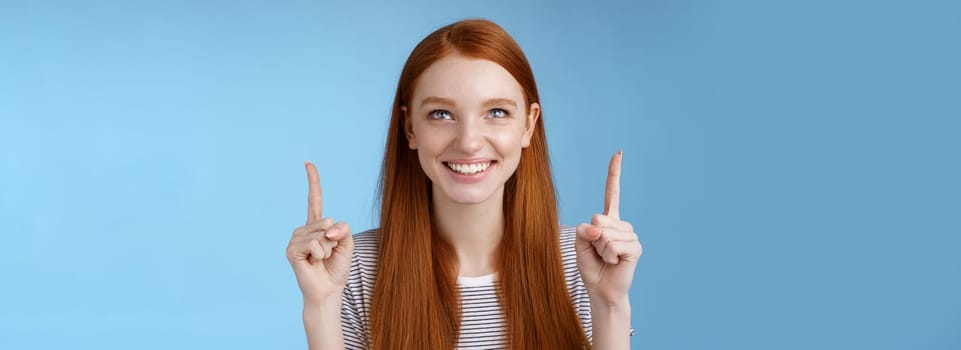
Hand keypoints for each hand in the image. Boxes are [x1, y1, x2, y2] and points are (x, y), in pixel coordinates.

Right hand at [286, 161, 354, 302]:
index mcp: (317, 225)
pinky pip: (314, 244)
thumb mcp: (347, 243)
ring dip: (328, 249)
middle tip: (328, 254)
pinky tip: (314, 263)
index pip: (314, 199)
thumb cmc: (336, 267)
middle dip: (335, 239)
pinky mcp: (292, 250)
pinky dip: (320, 254)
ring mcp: (295, 239)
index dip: (313, 181)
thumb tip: (327, 226)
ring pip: (321, 233)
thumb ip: (343, 229)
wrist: (329, 289)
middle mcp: (304, 229)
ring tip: (321, 259)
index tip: (308, 163)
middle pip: (327, 221)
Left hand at [575, 151, 642, 303]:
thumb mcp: (579, 244)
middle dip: (592, 238)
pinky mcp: (635, 247)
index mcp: (608, 220)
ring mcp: (630, 235)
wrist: (601, 289)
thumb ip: (583, 231)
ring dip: (600, 249)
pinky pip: (613, 244)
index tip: (619, 152)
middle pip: (598, 218)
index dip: (614, 172)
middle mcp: (621, 224)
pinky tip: (615, 262)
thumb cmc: (591, 266)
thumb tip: (597, 227)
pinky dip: (608, 254)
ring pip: (604, 233)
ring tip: (607, 258)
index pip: (611, 192)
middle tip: (598, 252)